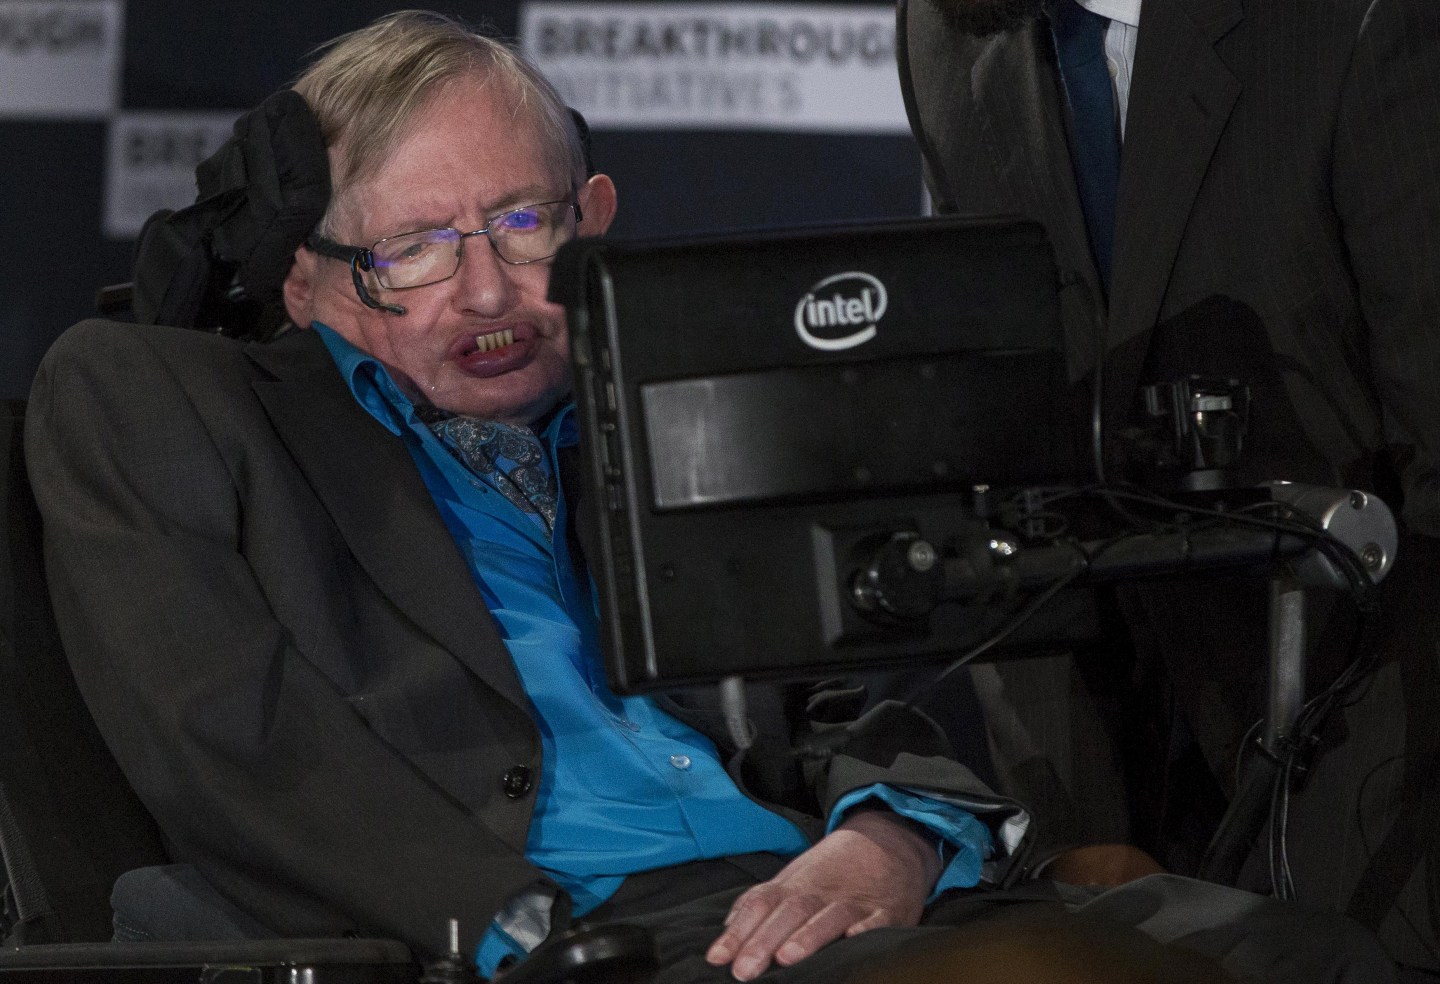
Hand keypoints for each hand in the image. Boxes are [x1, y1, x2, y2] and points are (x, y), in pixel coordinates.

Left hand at [704, 809, 940, 980]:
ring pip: (830, 917)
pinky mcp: (888, 912)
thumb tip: (728, 926)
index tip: (717, 958)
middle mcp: (821, 892)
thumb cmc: (834, 870)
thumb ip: (761, 901)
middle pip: (790, 913)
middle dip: (765, 941)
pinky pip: (877, 922)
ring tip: (787, 957)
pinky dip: (865, 931)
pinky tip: (852, 941)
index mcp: (795, 885)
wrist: (889, 840)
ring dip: (809, 936)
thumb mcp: (795, 877)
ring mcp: (855, 901)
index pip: (762, 905)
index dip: (739, 931)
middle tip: (744, 970)